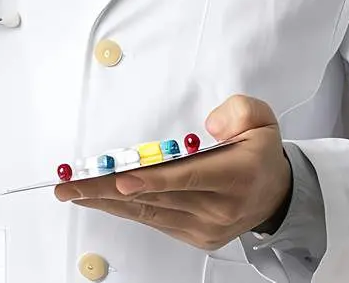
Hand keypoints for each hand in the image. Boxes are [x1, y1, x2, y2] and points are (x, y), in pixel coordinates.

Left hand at [53, 95, 292, 251]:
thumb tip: (210, 125)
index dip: (153, 179)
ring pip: (149, 212)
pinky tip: (100, 199)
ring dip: (107, 201)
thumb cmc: (261, 154)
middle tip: (72, 184)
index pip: (189, 177)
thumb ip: (240, 111)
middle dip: (109, 189)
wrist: (276, 195)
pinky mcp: (195, 236)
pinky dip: (125, 209)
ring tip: (73, 191)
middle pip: (157, 196)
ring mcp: (206, 226)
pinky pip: (154, 221)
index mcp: (237, 174)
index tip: (123, 178)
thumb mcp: (262, 119)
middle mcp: (220, 206)